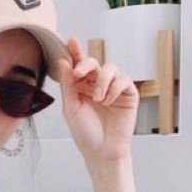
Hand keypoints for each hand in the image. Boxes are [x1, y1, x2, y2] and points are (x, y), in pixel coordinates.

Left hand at [54, 36, 139, 162]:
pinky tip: (108, 101)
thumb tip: (63, 62)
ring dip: (102, 80)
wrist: (102, 151)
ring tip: (98, 98)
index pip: (78, 65)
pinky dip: (114, 88)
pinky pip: (123, 80)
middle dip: (86, 64)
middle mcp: (96, 84)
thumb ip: (68, 85)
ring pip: (110, 68)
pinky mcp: (128, 94)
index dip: (75, 52)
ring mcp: (113, 88)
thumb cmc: (85, 133)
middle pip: (94, 62)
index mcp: (80, 86)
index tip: (70, 41)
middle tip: (79, 74)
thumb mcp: (71, 108)